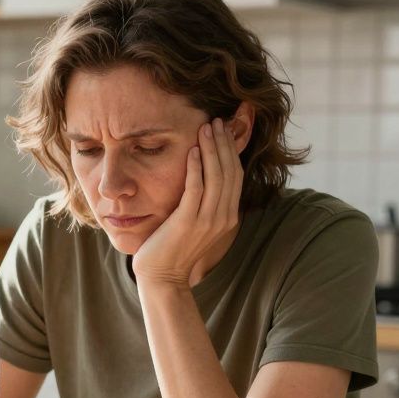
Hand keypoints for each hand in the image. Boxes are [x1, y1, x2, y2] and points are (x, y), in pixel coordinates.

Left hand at [132, 117, 243, 286]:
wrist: (163, 276)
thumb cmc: (174, 248)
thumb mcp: (196, 223)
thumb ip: (204, 202)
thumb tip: (203, 177)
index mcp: (228, 217)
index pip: (236, 176)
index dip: (231, 151)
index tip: (224, 130)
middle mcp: (223, 218)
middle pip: (229, 171)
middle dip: (223, 144)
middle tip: (216, 121)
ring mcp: (207, 220)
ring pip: (216, 176)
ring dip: (211, 149)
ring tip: (205, 128)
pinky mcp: (188, 221)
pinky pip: (196, 188)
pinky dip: (196, 167)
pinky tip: (191, 150)